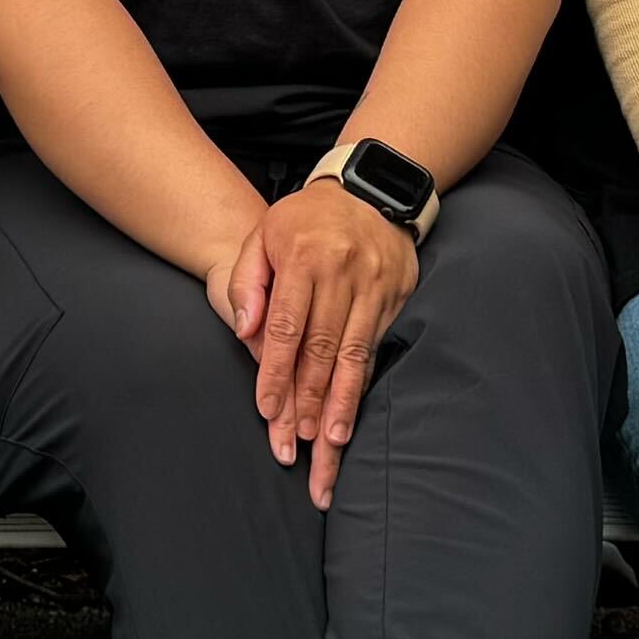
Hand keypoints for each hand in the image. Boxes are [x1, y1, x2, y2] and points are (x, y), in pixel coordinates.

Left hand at [221, 179, 421, 502]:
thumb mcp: (264, 236)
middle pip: (320, 352)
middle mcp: (342, 276)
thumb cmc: (304, 219)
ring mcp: (373, 290)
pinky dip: (358, 389)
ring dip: (338, 408)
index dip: (277, 372)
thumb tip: (245, 332)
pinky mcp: (393, 300)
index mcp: (304, 258)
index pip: (288, 327)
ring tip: (327, 449)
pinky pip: (372, 352)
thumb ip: (247, 283)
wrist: (368, 189)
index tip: (268, 410)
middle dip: (306, 404)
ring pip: (351, 359)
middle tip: (293, 447)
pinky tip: (348, 418)